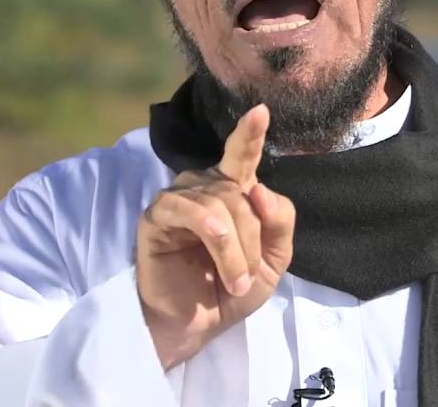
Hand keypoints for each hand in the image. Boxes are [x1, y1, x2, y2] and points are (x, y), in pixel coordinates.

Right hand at [136, 104, 295, 369]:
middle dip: (254, 240)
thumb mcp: (274, 259)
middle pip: (244, 192)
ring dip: (237, 250)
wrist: (197, 324)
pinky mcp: (158, 215)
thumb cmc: (231, 287)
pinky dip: (216, 239)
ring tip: (235, 281)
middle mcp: (205, 184)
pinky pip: (194, 212)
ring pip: (224, 204)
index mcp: (233, 189)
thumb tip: (260, 188)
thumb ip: (279, 221)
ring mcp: (179, 196)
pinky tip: (217, 259)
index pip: (242, 155)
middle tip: (247, 278)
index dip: (249, 133)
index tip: (261, 111)